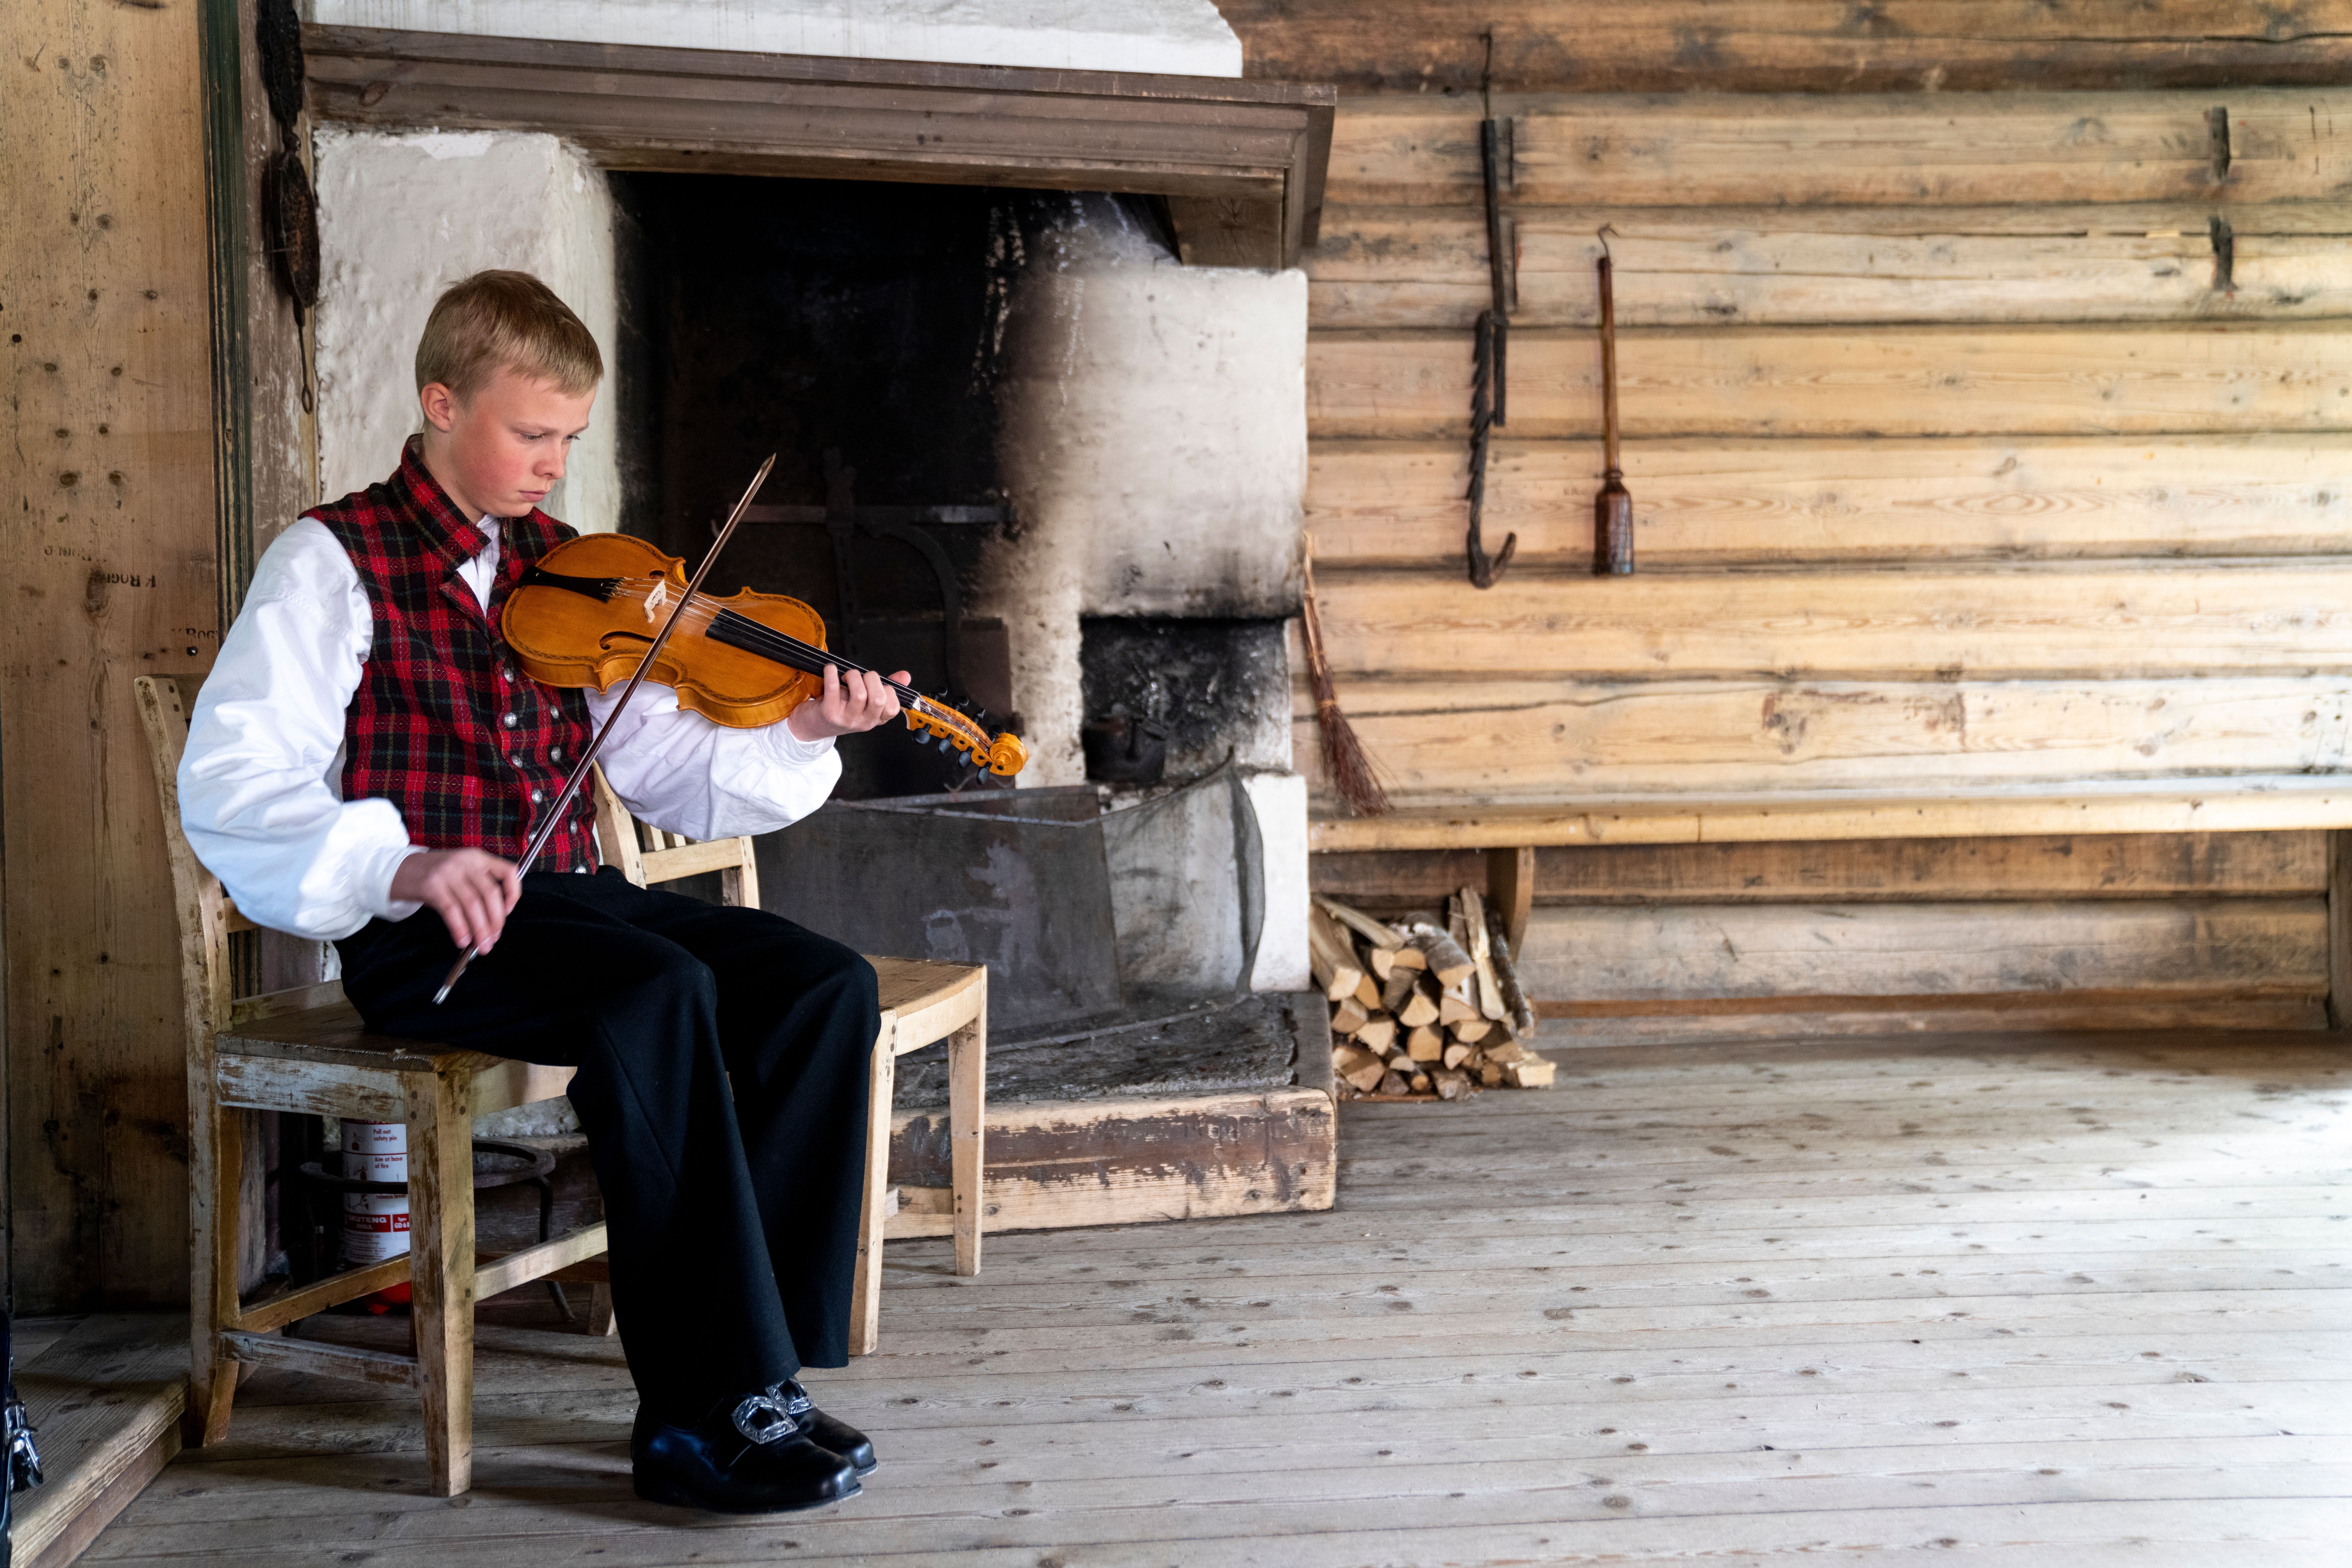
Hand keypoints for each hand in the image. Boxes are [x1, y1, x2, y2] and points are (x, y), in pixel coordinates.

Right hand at [390, 848, 521, 950]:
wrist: (398, 869)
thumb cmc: (435, 875)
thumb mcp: (461, 872)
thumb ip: (479, 888)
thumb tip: (495, 922)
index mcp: (477, 858)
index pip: (508, 872)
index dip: (514, 893)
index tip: (509, 912)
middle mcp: (465, 862)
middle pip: (490, 894)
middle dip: (495, 921)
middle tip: (493, 939)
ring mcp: (447, 872)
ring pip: (472, 904)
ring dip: (480, 929)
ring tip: (481, 945)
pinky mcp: (431, 885)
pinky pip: (451, 910)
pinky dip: (460, 928)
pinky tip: (463, 940)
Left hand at [787, 665, 907, 741]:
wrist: (811, 725)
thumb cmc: (840, 707)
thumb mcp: (865, 701)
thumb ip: (885, 688)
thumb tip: (905, 676)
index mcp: (875, 719)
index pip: (893, 708)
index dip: (888, 690)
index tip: (878, 684)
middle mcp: (863, 722)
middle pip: (879, 699)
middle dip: (872, 679)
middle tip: (861, 676)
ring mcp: (846, 720)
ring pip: (860, 694)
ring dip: (854, 676)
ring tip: (846, 675)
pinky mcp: (829, 714)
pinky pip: (833, 689)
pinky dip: (832, 674)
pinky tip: (830, 669)